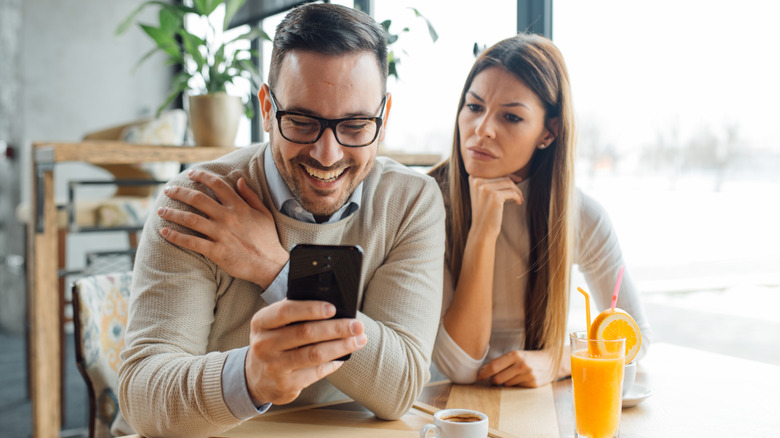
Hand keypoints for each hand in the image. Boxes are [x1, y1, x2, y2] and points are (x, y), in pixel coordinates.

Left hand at [158, 170, 287, 287]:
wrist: (270, 264)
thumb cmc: (267, 239)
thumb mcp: (263, 213)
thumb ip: (250, 195)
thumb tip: (239, 179)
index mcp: (239, 207)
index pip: (217, 185)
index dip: (202, 176)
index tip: (191, 173)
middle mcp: (227, 218)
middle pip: (198, 199)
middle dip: (180, 192)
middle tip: (168, 190)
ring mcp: (220, 234)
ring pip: (190, 219)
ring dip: (172, 213)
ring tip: (161, 210)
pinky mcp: (216, 251)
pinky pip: (191, 242)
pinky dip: (176, 236)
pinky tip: (164, 232)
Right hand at [245, 300, 366, 404]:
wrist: (256, 377)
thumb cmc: (273, 342)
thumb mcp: (273, 324)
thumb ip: (294, 313)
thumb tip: (331, 306)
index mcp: (261, 323)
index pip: (286, 311)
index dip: (311, 309)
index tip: (333, 308)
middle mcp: (264, 344)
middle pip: (305, 333)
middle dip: (336, 328)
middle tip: (357, 325)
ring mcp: (274, 367)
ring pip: (314, 354)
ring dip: (341, 346)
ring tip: (359, 340)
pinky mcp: (286, 385)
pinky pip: (316, 372)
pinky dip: (333, 363)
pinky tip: (343, 356)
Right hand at [468, 176, 523, 240]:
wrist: (482, 229)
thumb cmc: (485, 211)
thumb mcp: (484, 192)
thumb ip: (492, 180)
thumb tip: (511, 172)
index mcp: (473, 177)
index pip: (495, 170)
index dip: (508, 175)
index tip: (518, 180)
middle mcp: (477, 180)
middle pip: (503, 176)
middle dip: (514, 185)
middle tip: (519, 194)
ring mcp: (485, 188)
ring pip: (509, 183)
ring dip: (517, 191)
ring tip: (519, 199)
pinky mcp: (494, 196)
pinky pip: (512, 192)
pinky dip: (518, 197)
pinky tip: (518, 202)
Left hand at [477, 350, 556, 387]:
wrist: (550, 362)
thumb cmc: (528, 358)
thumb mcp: (515, 355)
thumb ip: (500, 362)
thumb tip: (483, 370)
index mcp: (515, 355)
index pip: (494, 366)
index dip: (484, 373)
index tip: (479, 376)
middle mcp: (521, 365)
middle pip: (498, 378)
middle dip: (493, 380)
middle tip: (494, 378)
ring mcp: (527, 375)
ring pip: (506, 384)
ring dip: (505, 382)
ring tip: (512, 375)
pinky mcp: (532, 384)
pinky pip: (515, 387)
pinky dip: (514, 384)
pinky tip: (521, 378)